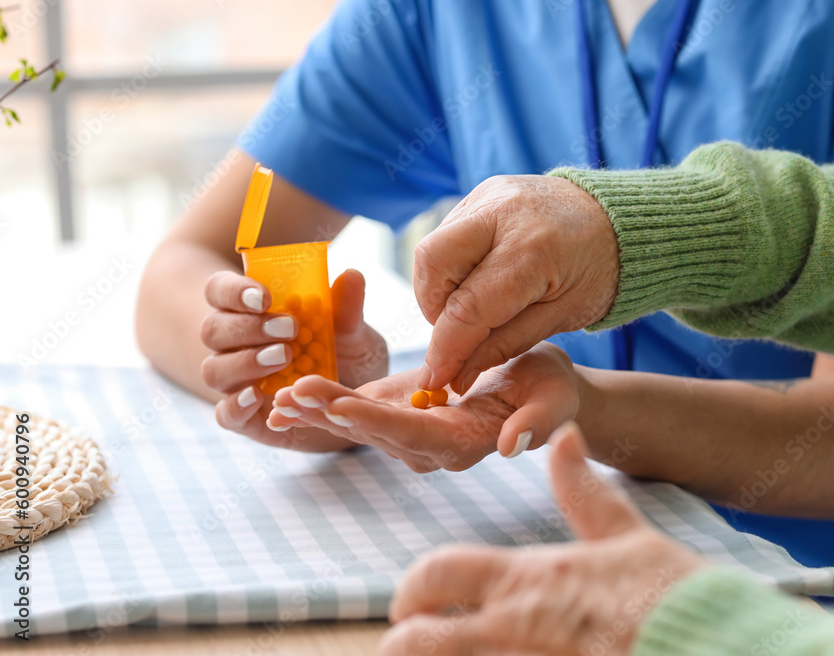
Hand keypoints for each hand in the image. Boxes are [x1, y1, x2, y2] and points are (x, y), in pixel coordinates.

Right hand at [201, 268, 387, 450]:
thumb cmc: (344, 357)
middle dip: (248, 327)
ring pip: (214, 369)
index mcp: (249, 312)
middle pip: (214, 329)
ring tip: (283, 357)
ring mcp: (235, 382)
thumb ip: (347, 309)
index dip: (234, 291)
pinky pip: (225, 413)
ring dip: (245, 362)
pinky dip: (236, 405)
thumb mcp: (353, 333)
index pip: (220, 291)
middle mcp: (233, 345)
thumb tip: (351, 276)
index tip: (264, 297)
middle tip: (288, 329)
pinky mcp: (243, 418)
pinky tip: (257, 397)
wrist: (349, 406)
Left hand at [266, 343, 579, 471]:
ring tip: (278, 399)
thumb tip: (511, 447)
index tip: (341, 405)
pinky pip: (357, 414)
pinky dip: (323, 407)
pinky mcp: (399, 416)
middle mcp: (431, 447)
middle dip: (334, 414)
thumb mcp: (554, 397)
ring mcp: (412, 434)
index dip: (377, 421)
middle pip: (376, 433)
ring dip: (319, 413)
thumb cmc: (551, 388)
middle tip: (292, 396)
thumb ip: (537, 423)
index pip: (416, 434)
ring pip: (359, 426)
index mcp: (465, 441)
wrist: (538, 389)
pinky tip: (287, 399)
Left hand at [378, 422, 708, 654]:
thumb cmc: (675, 597)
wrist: (718, 649)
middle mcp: (512, 630)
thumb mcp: (629, 537)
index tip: (411, 601)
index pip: (437, 572)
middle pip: (416, 641)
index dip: (412, 587)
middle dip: (403, 643)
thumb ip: (585, 492)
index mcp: (529, 579)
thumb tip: (565, 437)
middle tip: (411, 644)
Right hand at [413, 175, 618, 393]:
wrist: (621, 220)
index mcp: (534, 250)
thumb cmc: (599, 272)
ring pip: (433, 248)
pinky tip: (479, 280)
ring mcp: (490, 195)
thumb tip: (455, 375)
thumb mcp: (561, 317)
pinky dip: (451, 267)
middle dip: (433, 308)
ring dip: (440, 288)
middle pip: (433, 262)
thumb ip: (504, 345)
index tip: (435, 379)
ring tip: (473, 307)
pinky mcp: (483, 191)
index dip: (446, 350)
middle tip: (457, 333)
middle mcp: (504, 213)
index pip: (468, 307)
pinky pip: (447, 234)